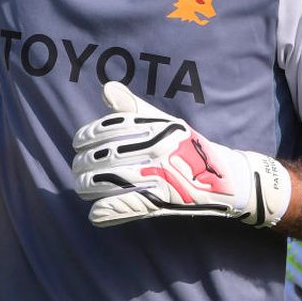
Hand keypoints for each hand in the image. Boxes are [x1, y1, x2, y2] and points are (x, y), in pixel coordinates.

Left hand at [72, 81, 290, 227]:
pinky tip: (96, 213)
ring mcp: (158, 174)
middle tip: (78, 169)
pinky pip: (128, 205)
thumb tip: (107, 88)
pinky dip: (109, 210)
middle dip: (83, 164)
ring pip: (110, 181)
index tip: (78, 143)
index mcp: (153, 128)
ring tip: (83, 187)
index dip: (87, 136)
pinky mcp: (162, 200)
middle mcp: (154, 148)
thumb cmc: (189, 147)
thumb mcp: (164, 122)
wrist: (223, 177)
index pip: (108, 129)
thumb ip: (133, 108)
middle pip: (104, 156)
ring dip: (89, 186)